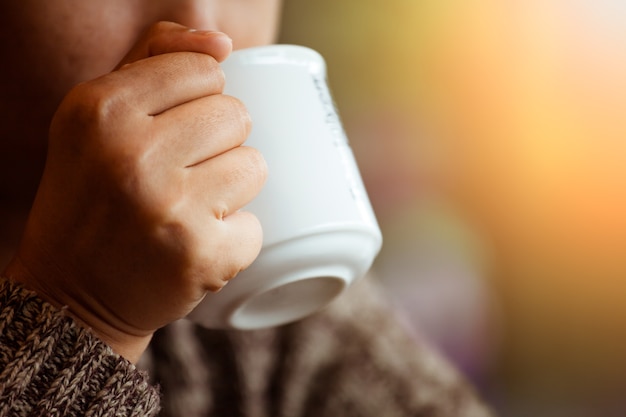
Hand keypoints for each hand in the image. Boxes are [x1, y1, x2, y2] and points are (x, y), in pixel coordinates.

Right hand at [4, 22, 266, 361]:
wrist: (72, 294)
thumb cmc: (94, 196)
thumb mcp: (99, 117)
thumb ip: (154, 60)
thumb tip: (222, 43)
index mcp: (101, 109)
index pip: (204, 71)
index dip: (198, 100)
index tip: (173, 129)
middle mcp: (132, 154)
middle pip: (236, 115)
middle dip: (217, 144)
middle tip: (180, 175)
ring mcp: (169, 207)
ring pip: (254, 166)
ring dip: (230, 188)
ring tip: (188, 208)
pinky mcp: (201, 255)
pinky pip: (255, 226)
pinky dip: (233, 239)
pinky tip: (193, 245)